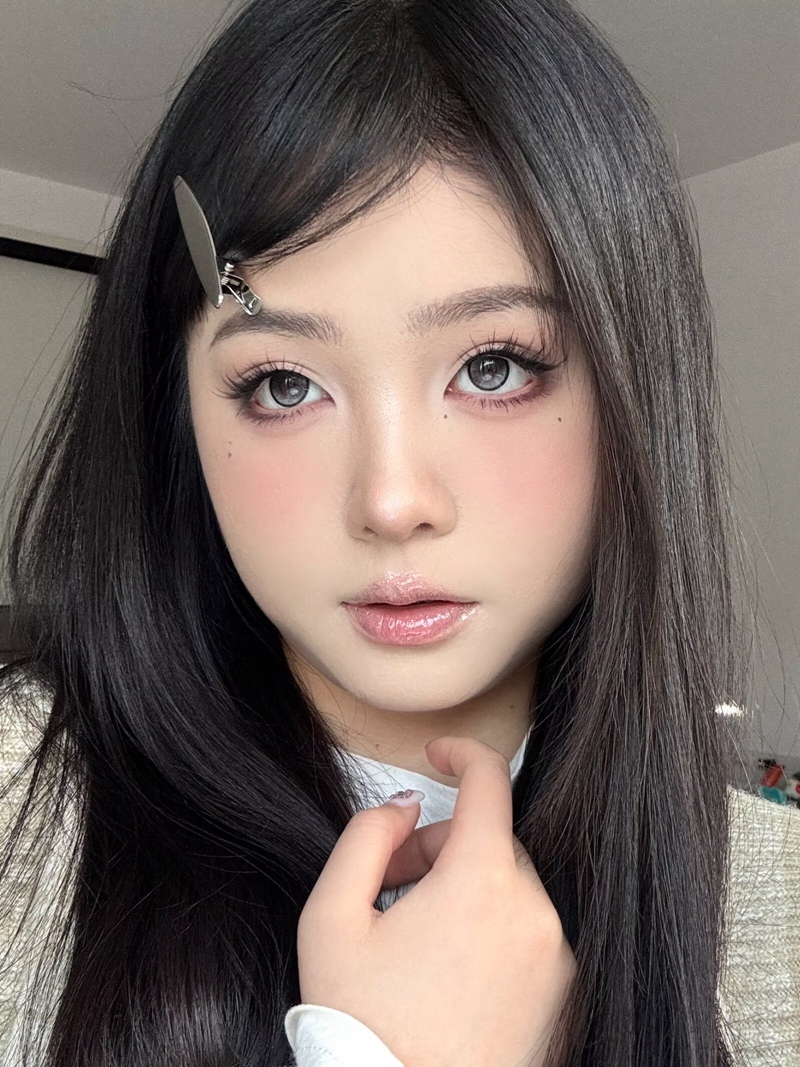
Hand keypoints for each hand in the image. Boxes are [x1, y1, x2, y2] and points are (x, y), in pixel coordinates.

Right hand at [296, 735, 577, 1066]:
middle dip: (437, 846)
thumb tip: (405, 807)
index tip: (436, 754)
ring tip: (415, 934)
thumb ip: (366, 837)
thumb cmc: (364, 1026)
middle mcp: (533, 911)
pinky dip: (490, 924)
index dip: (459, 753)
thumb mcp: (330, 918)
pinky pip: (526, 927)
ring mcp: (554, 954)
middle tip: (390, 885)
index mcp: (482, 881)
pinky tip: (447, 966)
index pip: (489, 780)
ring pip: (507, 883)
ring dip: (463, 886)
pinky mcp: (561, 990)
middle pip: (488, 839)